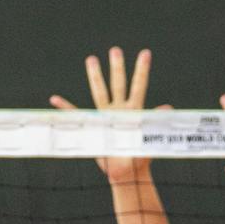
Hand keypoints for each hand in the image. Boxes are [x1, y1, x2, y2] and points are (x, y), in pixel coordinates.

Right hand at [47, 46, 162, 182]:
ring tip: (91, 59)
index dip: (142, 70)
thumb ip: (155, 122)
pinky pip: (78, 115)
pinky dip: (66, 108)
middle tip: (115, 50)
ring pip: (100, 92)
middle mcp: (120, 110)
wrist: (126, 173)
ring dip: (95, 77)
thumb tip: (168, 107)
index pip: (139, 87)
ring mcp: (107, 116)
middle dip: (117, 67)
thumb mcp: (149, 140)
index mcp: (135, 112)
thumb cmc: (140, 158)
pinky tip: (56, 100)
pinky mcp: (95, 126)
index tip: (145, 53)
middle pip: (118, 84)